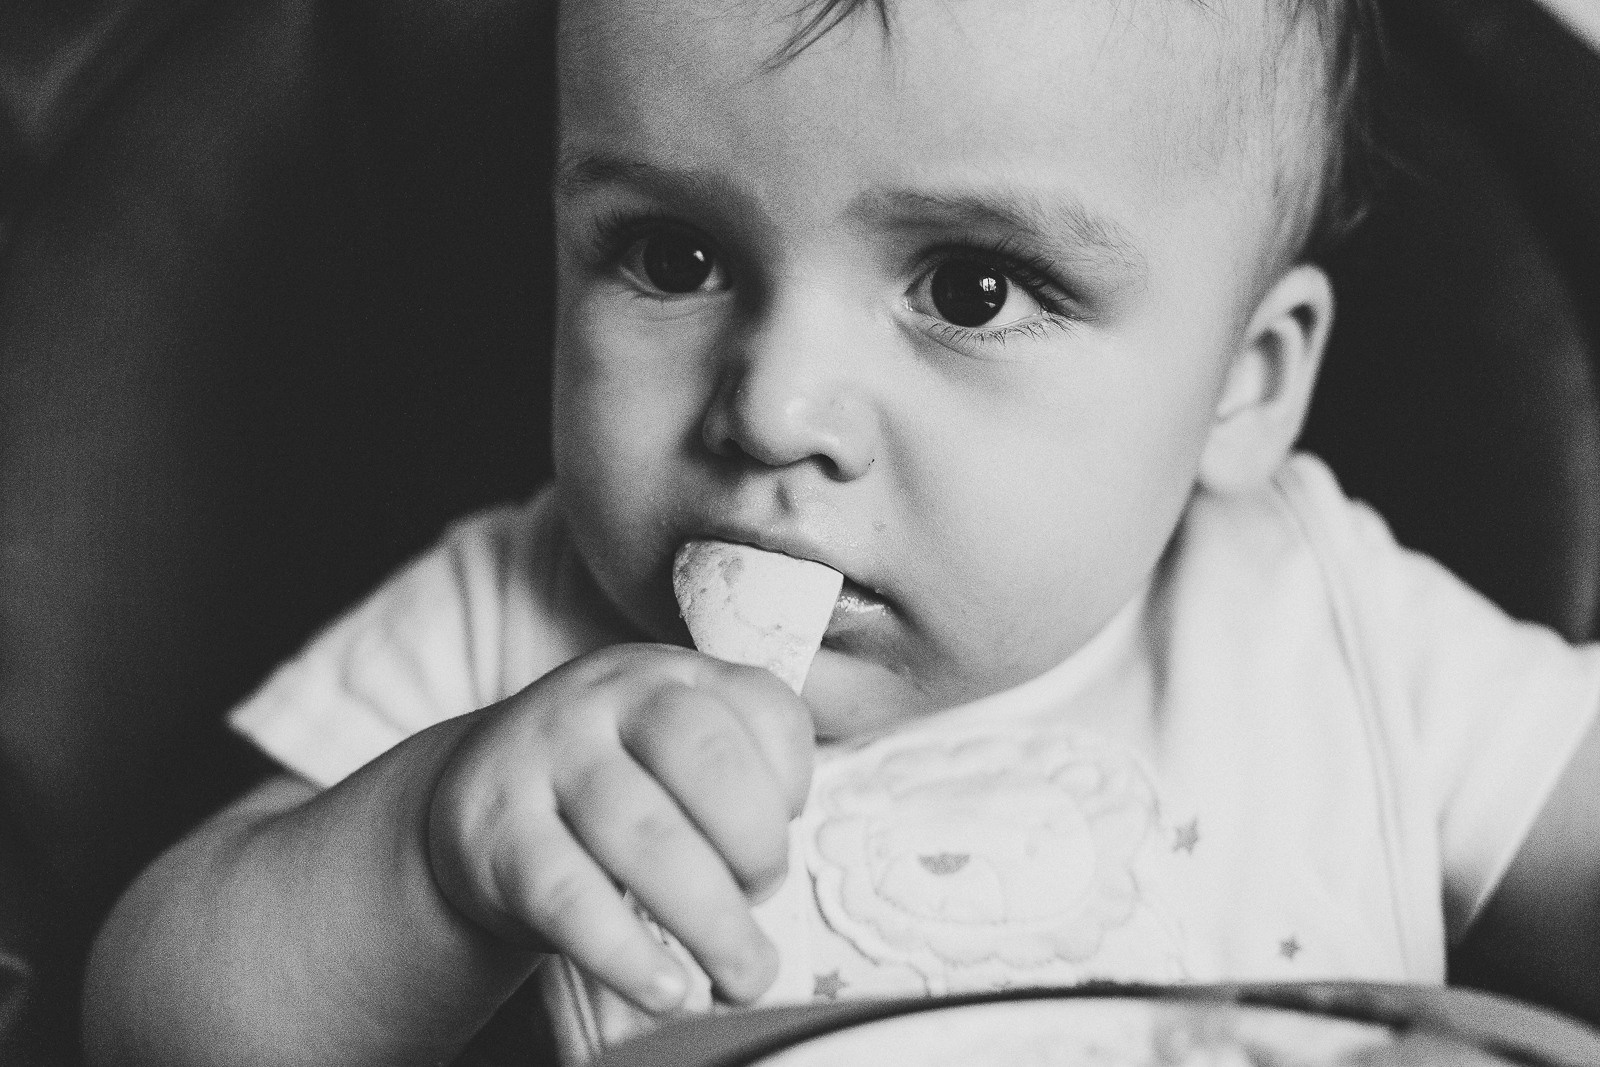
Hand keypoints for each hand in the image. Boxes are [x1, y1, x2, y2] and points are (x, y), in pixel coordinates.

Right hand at [425, 644, 813, 1011]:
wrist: (476, 796)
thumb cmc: (611, 784)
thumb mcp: (670, 749)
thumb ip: (744, 775)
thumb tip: (783, 862)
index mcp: (671, 677)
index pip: (762, 707)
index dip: (793, 781)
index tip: (785, 831)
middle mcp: (609, 699)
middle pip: (705, 760)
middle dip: (757, 848)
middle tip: (762, 903)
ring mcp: (546, 758)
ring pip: (644, 835)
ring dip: (711, 921)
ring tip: (742, 978)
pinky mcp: (496, 833)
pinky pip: (570, 898)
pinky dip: (627, 953)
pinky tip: (667, 990)